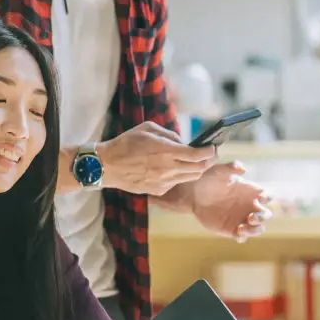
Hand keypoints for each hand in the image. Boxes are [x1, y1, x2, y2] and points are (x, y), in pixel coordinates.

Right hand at [94, 123, 215, 194]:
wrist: (107, 165)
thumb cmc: (126, 143)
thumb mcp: (148, 129)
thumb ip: (170, 135)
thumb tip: (183, 143)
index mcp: (166, 151)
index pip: (198, 155)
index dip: (209, 151)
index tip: (212, 147)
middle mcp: (168, 169)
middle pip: (199, 169)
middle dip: (207, 161)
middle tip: (208, 155)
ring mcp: (164, 182)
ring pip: (190, 178)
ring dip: (195, 169)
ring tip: (193, 162)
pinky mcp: (158, 190)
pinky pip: (176, 183)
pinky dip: (179, 176)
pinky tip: (172, 169)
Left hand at [187, 162, 270, 240]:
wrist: (193, 193)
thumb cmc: (208, 179)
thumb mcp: (217, 171)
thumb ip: (229, 168)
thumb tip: (242, 168)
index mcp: (250, 192)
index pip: (267, 195)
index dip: (267, 197)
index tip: (260, 198)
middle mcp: (249, 206)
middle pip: (265, 214)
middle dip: (262, 217)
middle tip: (251, 217)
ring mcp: (241, 219)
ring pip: (257, 228)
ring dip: (254, 230)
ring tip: (242, 228)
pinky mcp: (232, 229)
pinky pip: (242, 237)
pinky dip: (243, 237)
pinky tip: (237, 234)